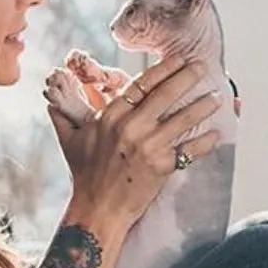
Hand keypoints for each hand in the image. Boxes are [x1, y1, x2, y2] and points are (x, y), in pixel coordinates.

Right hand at [45, 50, 222, 228]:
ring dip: (203, 105)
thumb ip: (62, 117)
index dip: (163, 69)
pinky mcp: (162, 166)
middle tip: (203, 66)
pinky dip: (205, 141)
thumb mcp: (69, 141)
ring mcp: (148, 146)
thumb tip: (50, 101)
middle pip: (166, 94)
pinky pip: (190, 149)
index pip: (141, 84)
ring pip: (182, 118)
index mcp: (111, 116)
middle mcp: (131, 127)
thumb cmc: (84, 175)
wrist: (97, 209)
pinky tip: (217, 132)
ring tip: (217, 95)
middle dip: (188, 77)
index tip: (179, 58)